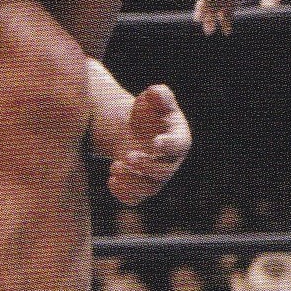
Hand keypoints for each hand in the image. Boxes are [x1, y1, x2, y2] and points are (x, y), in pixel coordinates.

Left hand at [105, 84, 191, 205]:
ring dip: (132, 181)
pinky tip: (111, 181)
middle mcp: (171, 162)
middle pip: (163, 172)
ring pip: (149, 188)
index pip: (179, 146)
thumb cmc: (148, 111)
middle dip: (145, 166)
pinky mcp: (141, 187)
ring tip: (114, 166)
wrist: (133, 129)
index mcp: (178, 139)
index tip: (155, 142)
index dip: (169, 146)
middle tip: (127, 156)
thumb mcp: (153, 99)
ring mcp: (156, 177)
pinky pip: (134, 199)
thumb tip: (156, 91)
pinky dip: (123, 194)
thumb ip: (159, 95)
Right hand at [193, 0, 290, 34]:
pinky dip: (224, 18)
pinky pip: (227, 6)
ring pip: (217, 2)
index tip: (199, 17)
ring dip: (212, 16)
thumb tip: (268, 7)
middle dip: (206, 12)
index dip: (204, 2)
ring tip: (213, 32)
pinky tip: (227, 30)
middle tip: (208, 31)